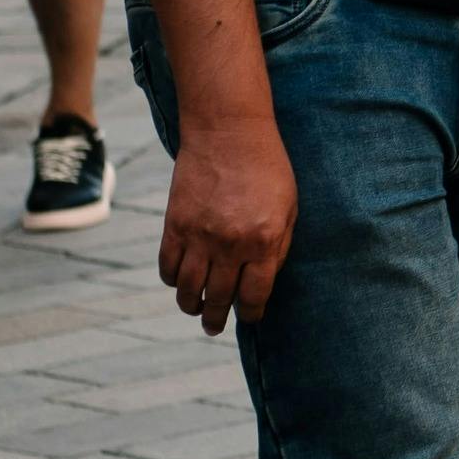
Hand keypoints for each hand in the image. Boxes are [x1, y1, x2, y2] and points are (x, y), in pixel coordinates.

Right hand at [161, 118, 296, 334]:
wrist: (228, 132)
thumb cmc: (267, 168)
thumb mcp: (289, 207)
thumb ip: (279, 246)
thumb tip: (264, 281)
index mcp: (264, 241)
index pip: (254, 296)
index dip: (251, 313)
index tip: (248, 318)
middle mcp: (231, 245)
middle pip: (218, 299)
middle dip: (217, 318)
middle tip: (214, 326)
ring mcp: (199, 236)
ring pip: (188, 291)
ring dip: (191, 306)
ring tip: (196, 310)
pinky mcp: (175, 226)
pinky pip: (168, 268)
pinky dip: (173, 280)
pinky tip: (181, 282)